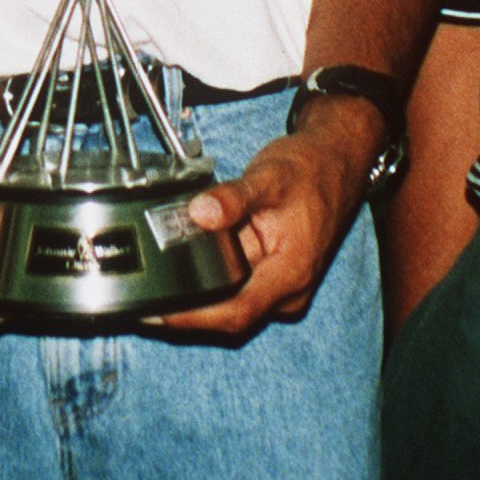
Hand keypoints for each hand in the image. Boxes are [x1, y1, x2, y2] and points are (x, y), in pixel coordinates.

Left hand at [151, 95, 379, 338]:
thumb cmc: (310, 170)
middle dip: (188, 309)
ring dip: (200, 293)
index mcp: (291, 272)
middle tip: (143, 297)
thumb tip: (199, 213)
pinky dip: (213, 278)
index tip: (157, 314)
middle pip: (230, 314)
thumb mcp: (270, 176)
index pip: (236, 312)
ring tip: (157, 279)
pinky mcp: (275, 277)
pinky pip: (239, 286)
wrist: (336, 162)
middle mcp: (289, 290)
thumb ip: (234, 197)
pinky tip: (187, 264)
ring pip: (233, 301)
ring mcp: (283, 286)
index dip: (194, 318)